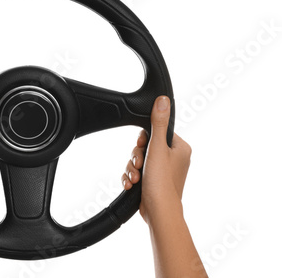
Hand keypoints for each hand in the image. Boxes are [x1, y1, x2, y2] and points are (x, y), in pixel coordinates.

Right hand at [121, 96, 191, 224]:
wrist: (159, 212)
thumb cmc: (161, 183)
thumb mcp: (157, 148)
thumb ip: (158, 123)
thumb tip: (163, 101)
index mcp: (180, 148)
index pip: (157, 132)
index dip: (144, 139)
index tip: (142, 147)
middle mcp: (174, 159)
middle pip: (145, 147)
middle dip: (136, 157)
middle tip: (139, 165)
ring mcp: (163, 172)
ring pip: (139, 160)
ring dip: (133, 169)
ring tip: (136, 178)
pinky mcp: (154, 182)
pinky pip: (138, 173)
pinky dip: (132, 177)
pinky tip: (132, 184)